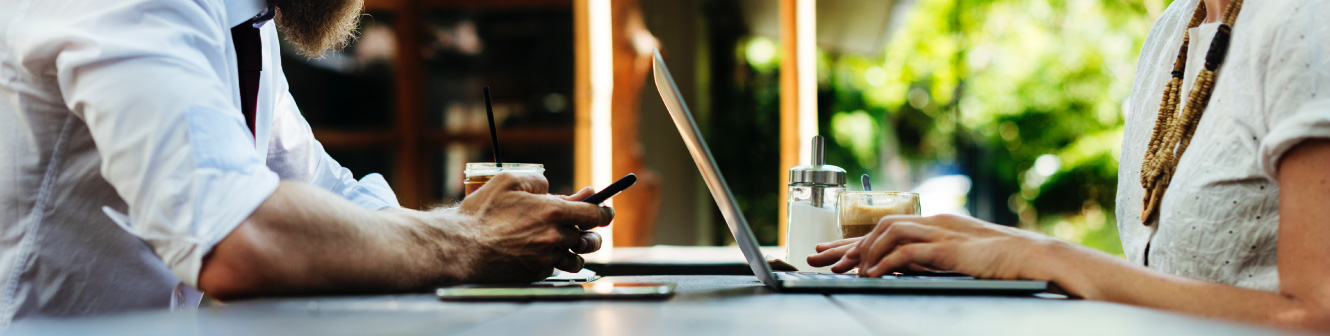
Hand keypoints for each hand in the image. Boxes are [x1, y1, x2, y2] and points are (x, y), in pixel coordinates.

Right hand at [452, 173, 613, 282]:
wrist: (461, 247)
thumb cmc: (482, 213)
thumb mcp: (508, 181)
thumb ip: (536, 180)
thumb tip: (550, 187)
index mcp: (552, 211)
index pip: (594, 214)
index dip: (605, 211)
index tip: (607, 210)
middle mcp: (554, 237)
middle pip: (588, 238)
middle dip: (590, 232)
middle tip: (585, 227)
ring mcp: (546, 258)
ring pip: (575, 258)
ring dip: (577, 250)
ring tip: (569, 243)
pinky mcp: (535, 273)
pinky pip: (555, 268)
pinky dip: (555, 261)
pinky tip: (544, 252)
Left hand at [808, 214, 1057, 279]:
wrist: (1031, 257)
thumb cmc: (999, 261)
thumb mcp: (958, 257)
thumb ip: (930, 257)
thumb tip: (900, 267)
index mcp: (934, 223)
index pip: (884, 228)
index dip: (854, 241)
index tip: (829, 252)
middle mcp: (932, 222)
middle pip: (878, 227)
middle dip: (846, 245)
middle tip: (819, 259)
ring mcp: (940, 233)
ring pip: (888, 232)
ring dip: (864, 251)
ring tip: (846, 271)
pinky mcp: (947, 249)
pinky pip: (907, 251)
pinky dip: (886, 261)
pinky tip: (872, 274)